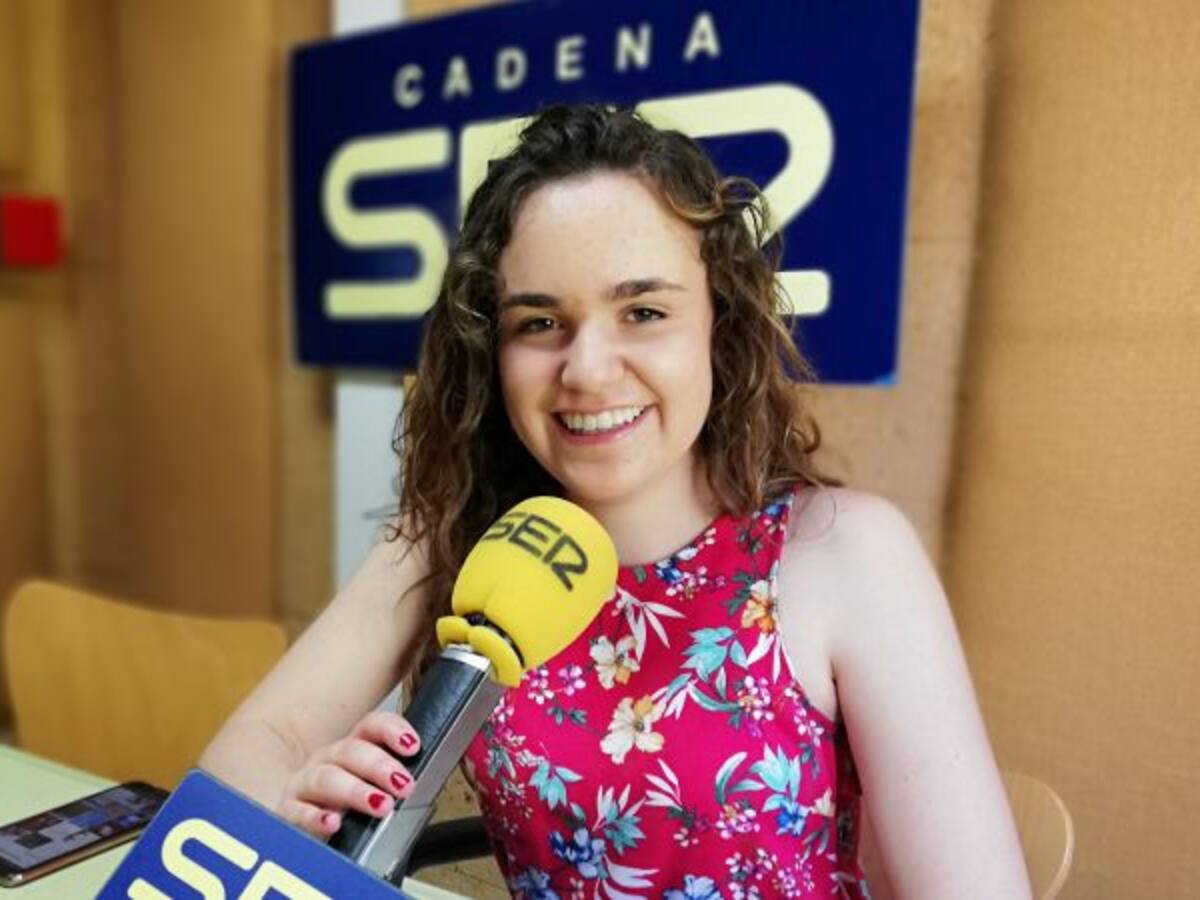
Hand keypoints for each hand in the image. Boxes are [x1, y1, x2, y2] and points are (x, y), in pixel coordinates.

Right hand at [277, 710, 421, 838]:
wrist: (297, 821)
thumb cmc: (341, 802)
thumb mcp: (369, 785)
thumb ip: (394, 777)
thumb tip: (426, 778)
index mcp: (350, 748)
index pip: (370, 726)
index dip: (391, 730)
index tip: (412, 745)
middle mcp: (327, 760)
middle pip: (351, 751)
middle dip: (380, 765)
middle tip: (404, 784)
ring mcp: (305, 783)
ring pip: (327, 779)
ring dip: (355, 791)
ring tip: (381, 805)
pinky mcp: (288, 810)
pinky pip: (297, 811)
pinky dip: (315, 817)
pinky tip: (333, 822)